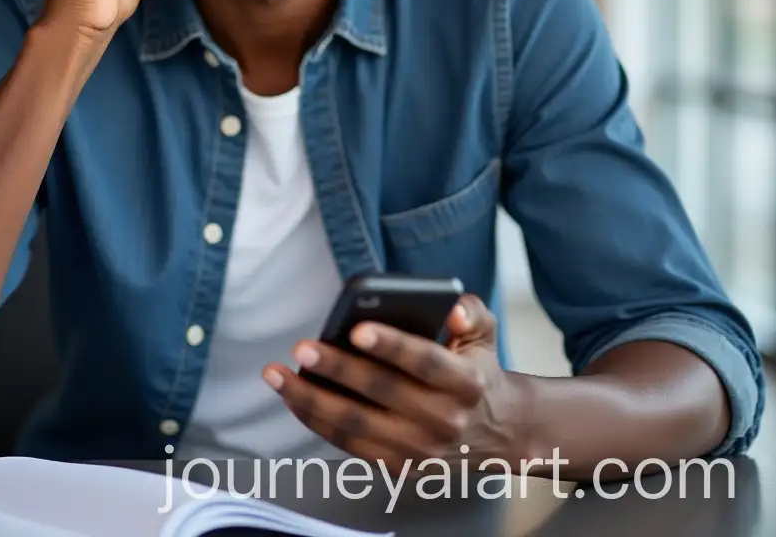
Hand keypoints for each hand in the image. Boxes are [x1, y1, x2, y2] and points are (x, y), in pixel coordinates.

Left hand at [263, 294, 528, 472]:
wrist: (497, 432)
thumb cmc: (476, 369)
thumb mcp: (485, 333)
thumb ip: (470, 311)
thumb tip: (453, 309)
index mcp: (466, 382)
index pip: (425, 362)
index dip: (391, 345)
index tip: (356, 328)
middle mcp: (444, 420)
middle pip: (382, 393)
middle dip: (337, 369)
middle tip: (303, 347)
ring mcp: (419, 449)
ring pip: (356, 425)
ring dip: (311, 399)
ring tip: (278, 374)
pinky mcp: (398, 466)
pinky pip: (348, 444)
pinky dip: (316, 421)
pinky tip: (292, 396)